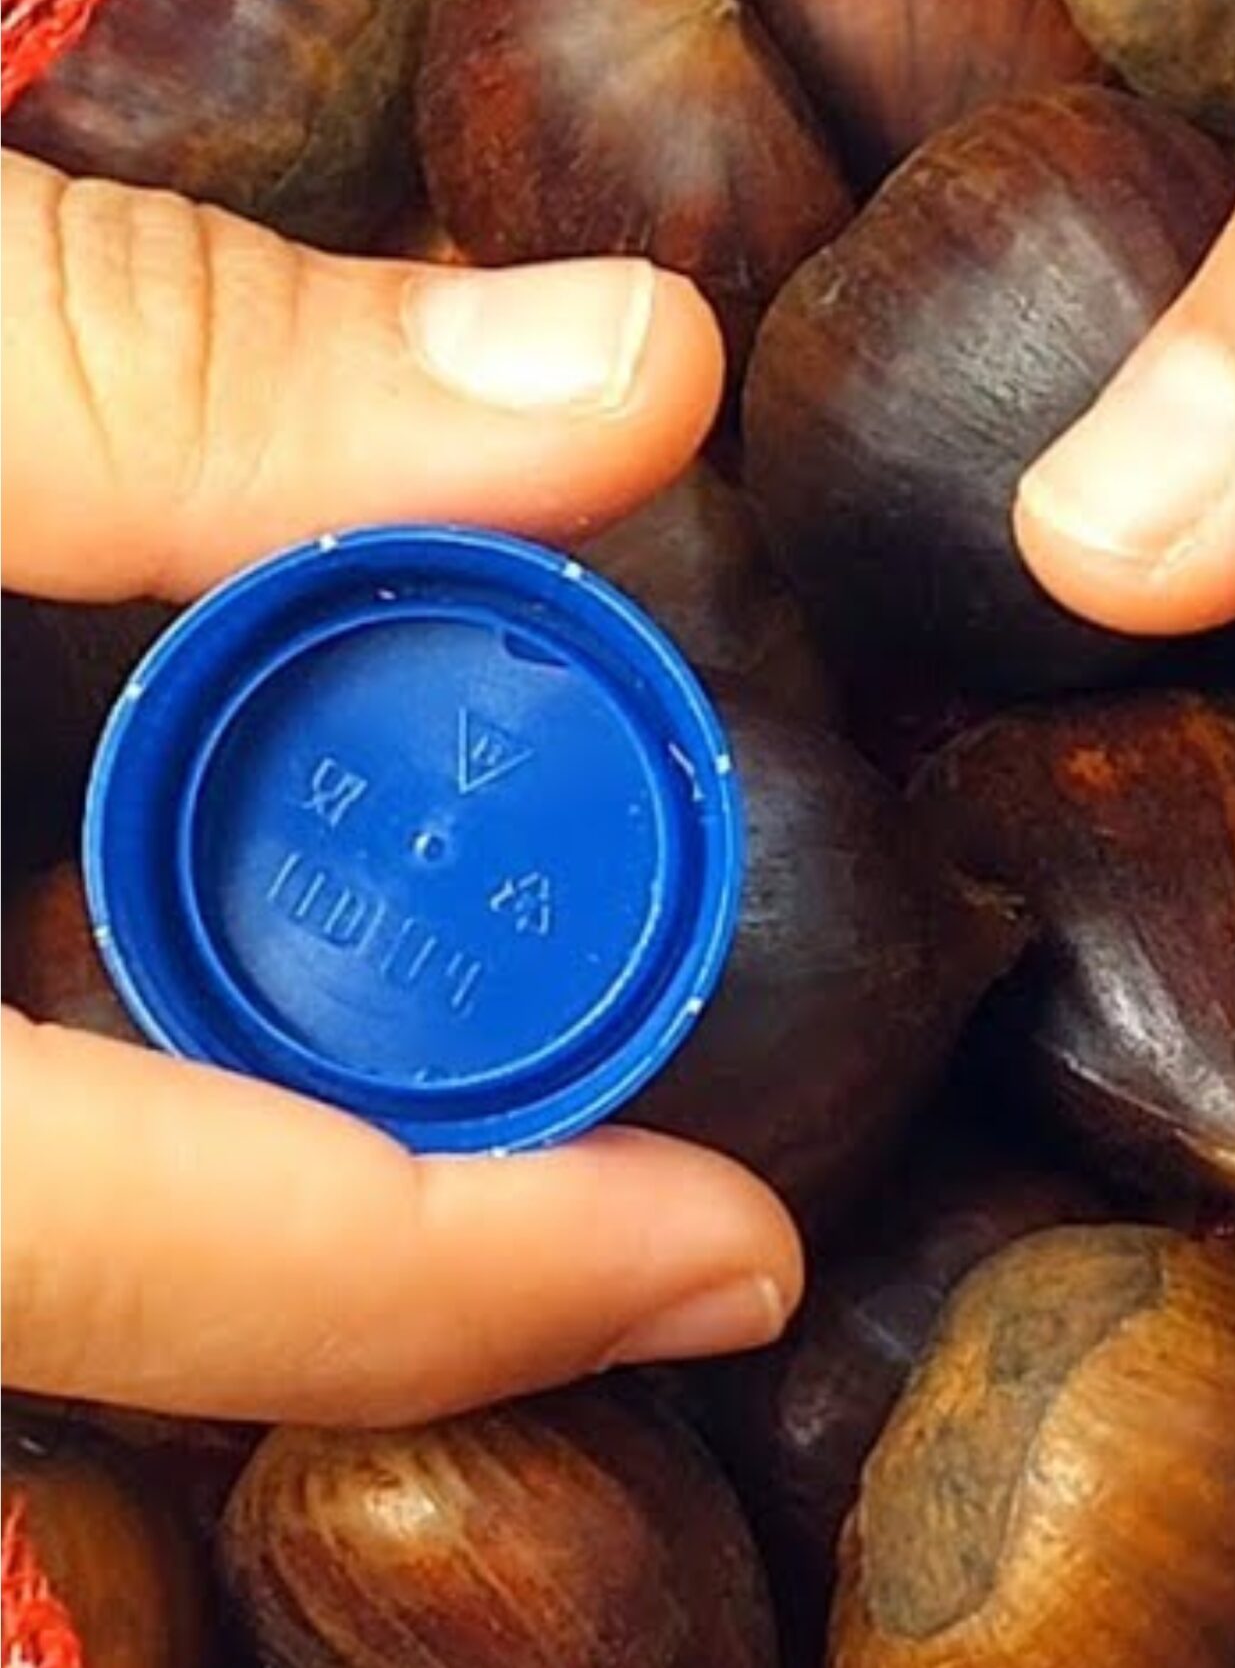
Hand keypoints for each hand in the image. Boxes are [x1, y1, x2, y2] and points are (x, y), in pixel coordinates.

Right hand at [0, 155, 803, 1421]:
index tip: (730, 1262)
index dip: (464, 1281)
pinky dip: (157, 1109)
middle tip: (649, 1210)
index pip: (146, 1253)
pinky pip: (18, 1152)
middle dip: (391, 1273)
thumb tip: (646, 371)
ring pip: (56, 1248)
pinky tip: (253, 996)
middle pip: (117, 1301)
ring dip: (262, 1206)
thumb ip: (175, 366)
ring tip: (498, 1129)